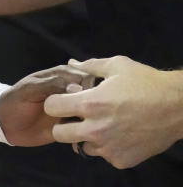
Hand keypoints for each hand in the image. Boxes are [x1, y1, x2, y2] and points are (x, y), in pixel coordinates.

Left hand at [0, 64, 95, 145]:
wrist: (5, 123)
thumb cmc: (15, 101)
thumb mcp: (29, 89)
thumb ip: (51, 85)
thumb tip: (77, 87)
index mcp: (63, 76)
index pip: (87, 77)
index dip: (94, 87)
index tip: (95, 99)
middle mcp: (72, 91)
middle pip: (94, 96)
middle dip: (98, 106)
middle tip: (92, 118)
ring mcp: (73, 109)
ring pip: (93, 113)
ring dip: (95, 122)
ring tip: (94, 132)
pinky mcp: (72, 126)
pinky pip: (87, 129)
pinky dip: (89, 134)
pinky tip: (86, 140)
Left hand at [45, 56, 182, 167]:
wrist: (179, 108)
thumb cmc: (147, 83)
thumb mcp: (117, 66)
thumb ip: (90, 66)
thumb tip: (71, 63)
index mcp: (90, 103)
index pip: (52, 107)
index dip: (56, 102)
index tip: (65, 100)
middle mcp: (96, 128)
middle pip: (59, 134)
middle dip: (64, 124)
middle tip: (77, 118)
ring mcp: (109, 147)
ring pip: (82, 146)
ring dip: (88, 137)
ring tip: (104, 125)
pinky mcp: (121, 160)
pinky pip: (104, 155)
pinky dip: (108, 147)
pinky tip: (120, 134)